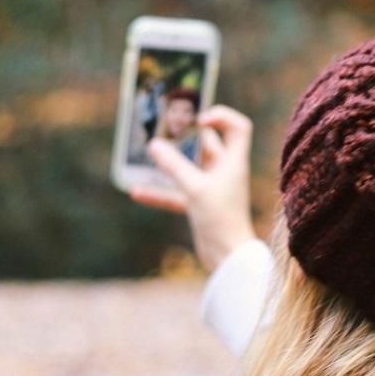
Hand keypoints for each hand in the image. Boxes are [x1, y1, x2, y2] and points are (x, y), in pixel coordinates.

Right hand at [130, 104, 257, 271]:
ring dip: (169, 162)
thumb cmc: (221, 219)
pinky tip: (137, 192)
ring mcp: (211, 188)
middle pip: (207, 143)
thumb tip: (153, 145)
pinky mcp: (199, 206)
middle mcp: (224, 172)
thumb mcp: (195, 188)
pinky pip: (176, 194)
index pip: (238, 127)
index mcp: (233, 162)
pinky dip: (159, 192)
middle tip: (162, 128)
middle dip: (185, 135)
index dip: (221, 116)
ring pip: (188, 168)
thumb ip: (174, 166)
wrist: (228, 259)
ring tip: (147, 152)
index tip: (199, 119)